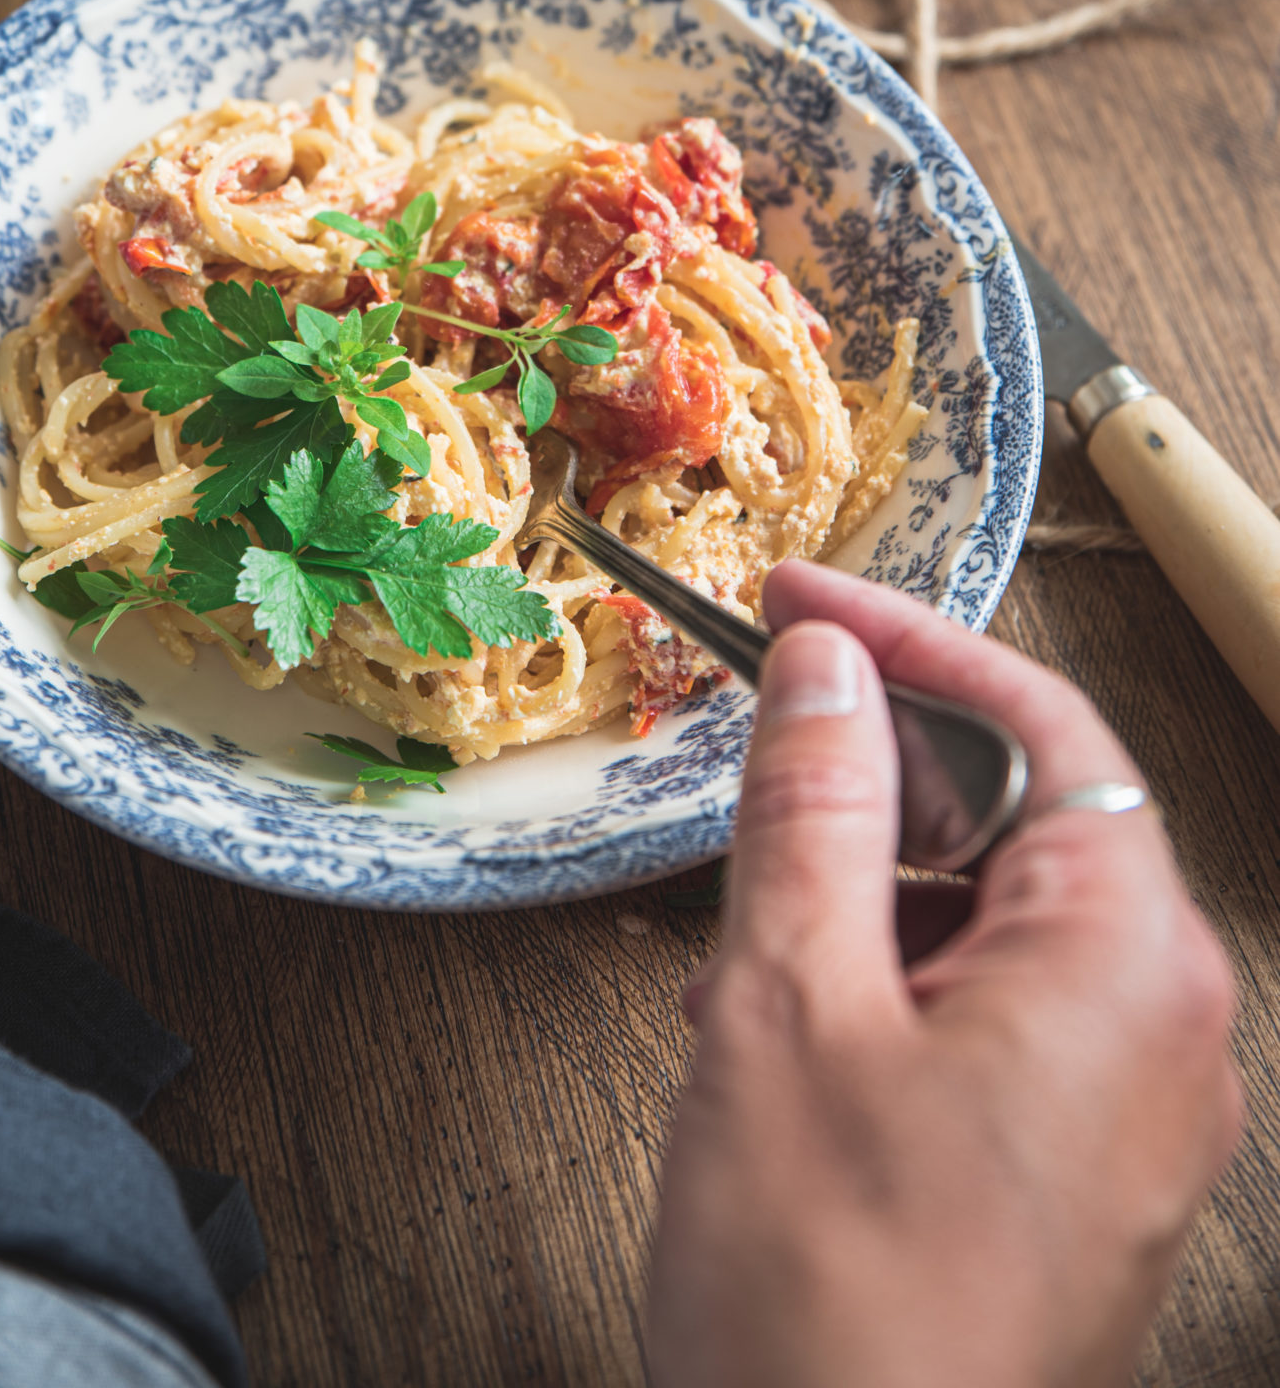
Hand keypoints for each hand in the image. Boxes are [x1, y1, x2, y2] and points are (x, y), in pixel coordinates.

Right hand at [646, 560, 1240, 1387]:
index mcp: (1125, 961)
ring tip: (744, 931)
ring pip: (1001, 913)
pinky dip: (893, 976)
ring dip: (870, 883)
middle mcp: (1162, 1028)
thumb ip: (811, 807)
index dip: (906, 637)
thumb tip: (827, 666)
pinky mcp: (1082, 1175)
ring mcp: (1130, 1112)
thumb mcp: (787, 1006)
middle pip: (1029, 811)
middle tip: (755, 744)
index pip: (1038, 719)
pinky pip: (999, 1011)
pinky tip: (788, 1021)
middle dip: (880, 771)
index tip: (793, 597)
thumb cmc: (832, 1307)